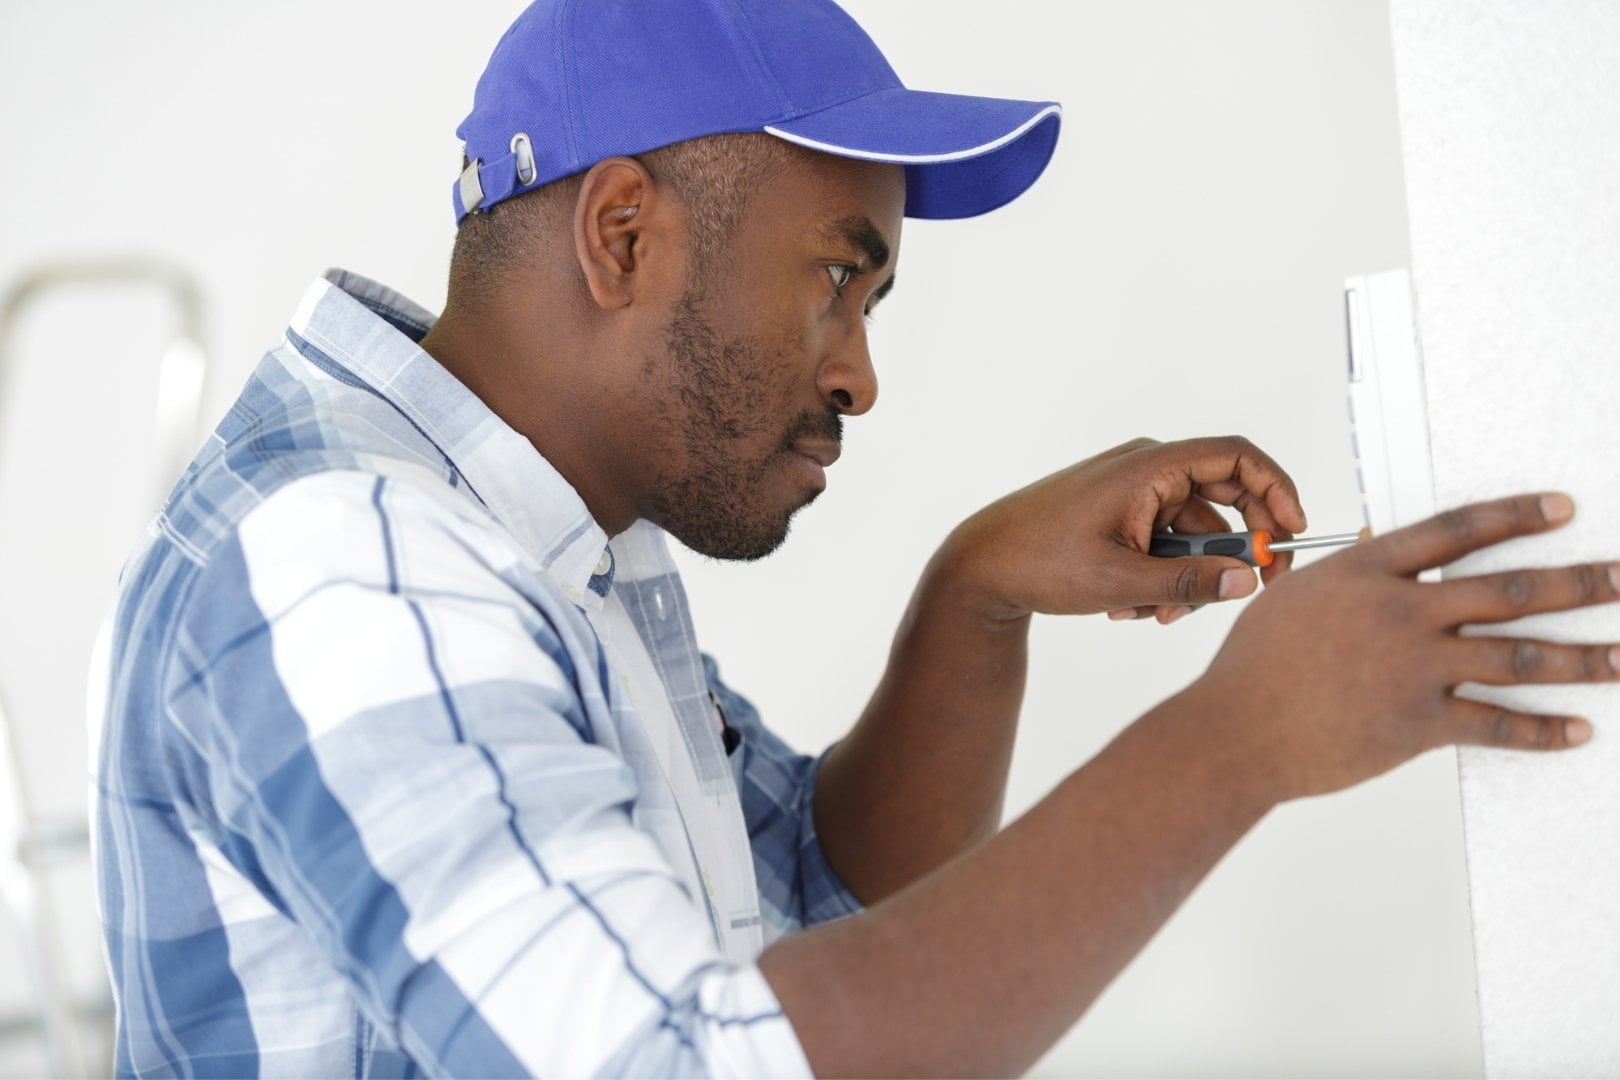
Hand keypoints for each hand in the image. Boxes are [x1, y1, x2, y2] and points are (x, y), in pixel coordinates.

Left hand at [938, 436, 1307, 623]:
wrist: (979, 566)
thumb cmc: (1040, 562)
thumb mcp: (1121, 581)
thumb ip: (1191, 582)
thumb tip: (1250, 582)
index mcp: (1149, 466)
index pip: (1236, 456)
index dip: (1277, 490)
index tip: (1294, 534)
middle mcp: (1146, 468)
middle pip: (1223, 499)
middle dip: (1234, 553)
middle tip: (1249, 591)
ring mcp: (1133, 490)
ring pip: (1192, 533)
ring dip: (1187, 577)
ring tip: (1152, 614)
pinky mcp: (1120, 513)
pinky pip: (1164, 542)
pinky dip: (1160, 575)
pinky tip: (1129, 607)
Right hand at [1191, 493, 1615, 800]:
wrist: (1237, 731)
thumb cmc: (1254, 667)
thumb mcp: (1294, 597)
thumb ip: (1345, 574)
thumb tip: (1376, 548)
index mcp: (1367, 574)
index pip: (1458, 531)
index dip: (1515, 516)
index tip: (1563, 508)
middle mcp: (1401, 612)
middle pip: (1509, 589)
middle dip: (1579, 582)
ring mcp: (1414, 667)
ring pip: (1519, 656)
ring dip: (1584, 656)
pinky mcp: (1420, 723)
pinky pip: (1497, 724)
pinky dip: (1544, 731)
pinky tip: (1580, 729)